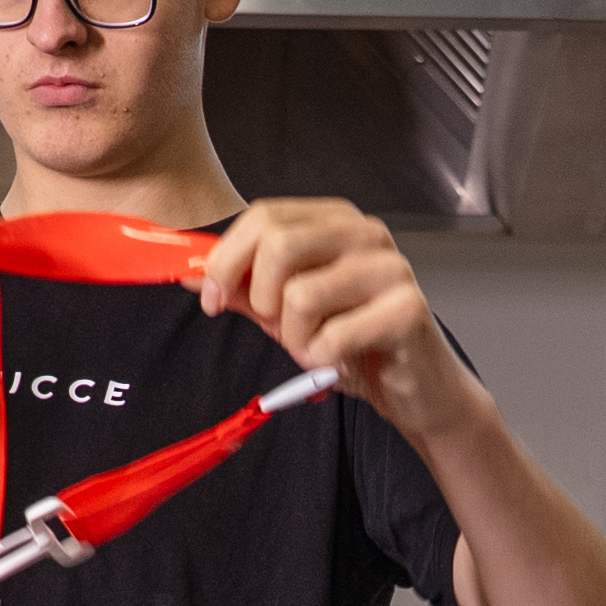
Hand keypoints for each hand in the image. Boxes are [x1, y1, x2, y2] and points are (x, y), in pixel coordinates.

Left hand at [190, 200, 484, 441]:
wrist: (416, 390)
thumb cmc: (353, 345)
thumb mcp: (287, 314)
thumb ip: (243, 290)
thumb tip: (190, 274)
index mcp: (336, 221)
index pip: (264, 216)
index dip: (226, 258)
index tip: (211, 298)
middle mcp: (366, 234)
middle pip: (278, 243)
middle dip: (257, 297)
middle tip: (272, 327)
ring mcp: (390, 268)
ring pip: (299, 295)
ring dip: (295, 338)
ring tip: (317, 348)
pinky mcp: (408, 309)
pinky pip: (331, 337)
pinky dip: (323, 361)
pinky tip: (342, 361)